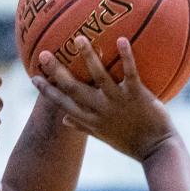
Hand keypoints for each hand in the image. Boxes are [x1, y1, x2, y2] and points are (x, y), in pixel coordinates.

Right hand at [31, 36, 174, 162]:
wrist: (156, 151)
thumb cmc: (131, 143)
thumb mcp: (103, 136)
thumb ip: (83, 126)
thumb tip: (64, 120)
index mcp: (90, 120)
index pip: (63, 103)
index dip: (47, 90)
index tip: (33, 77)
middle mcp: (100, 110)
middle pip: (73, 88)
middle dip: (57, 71)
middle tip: (43, 54)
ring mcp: (118, 102)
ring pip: (99, 77)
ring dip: (88, 58)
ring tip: (78, 39)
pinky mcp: (137, 96)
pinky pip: (130, 73)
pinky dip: (126, 56)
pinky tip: (121, 39)